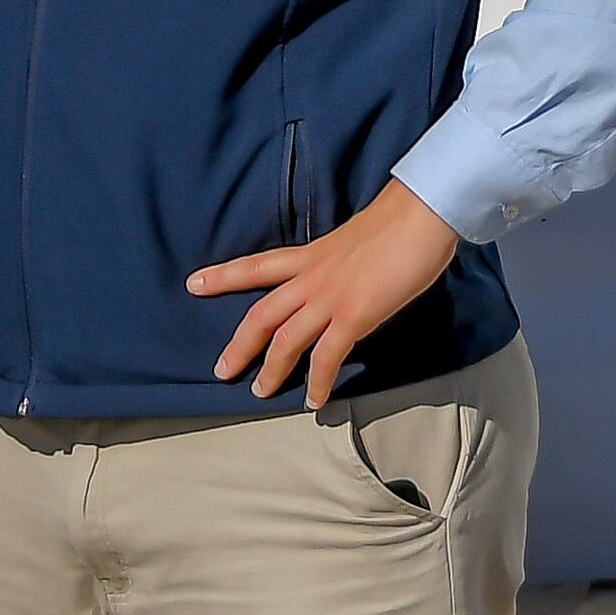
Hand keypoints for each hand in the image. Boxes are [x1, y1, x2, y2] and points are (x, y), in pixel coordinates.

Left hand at [185, 180, 462, 410]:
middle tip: (221, 370)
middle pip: (261, 314)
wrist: (421, 214)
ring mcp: (330, 298)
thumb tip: (349, 275)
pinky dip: (317, 382)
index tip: (194, 283)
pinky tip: (315, 400)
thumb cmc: (400, 220)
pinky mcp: (353, 316)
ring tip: (260, 393)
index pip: (258, 265)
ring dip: (271, 370)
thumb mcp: (357, 239)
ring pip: (285, 340)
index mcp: (312, 254)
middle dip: (239, 344)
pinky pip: (326, 358)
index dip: (223, 276)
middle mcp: (312, 277)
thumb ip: (343, 260)